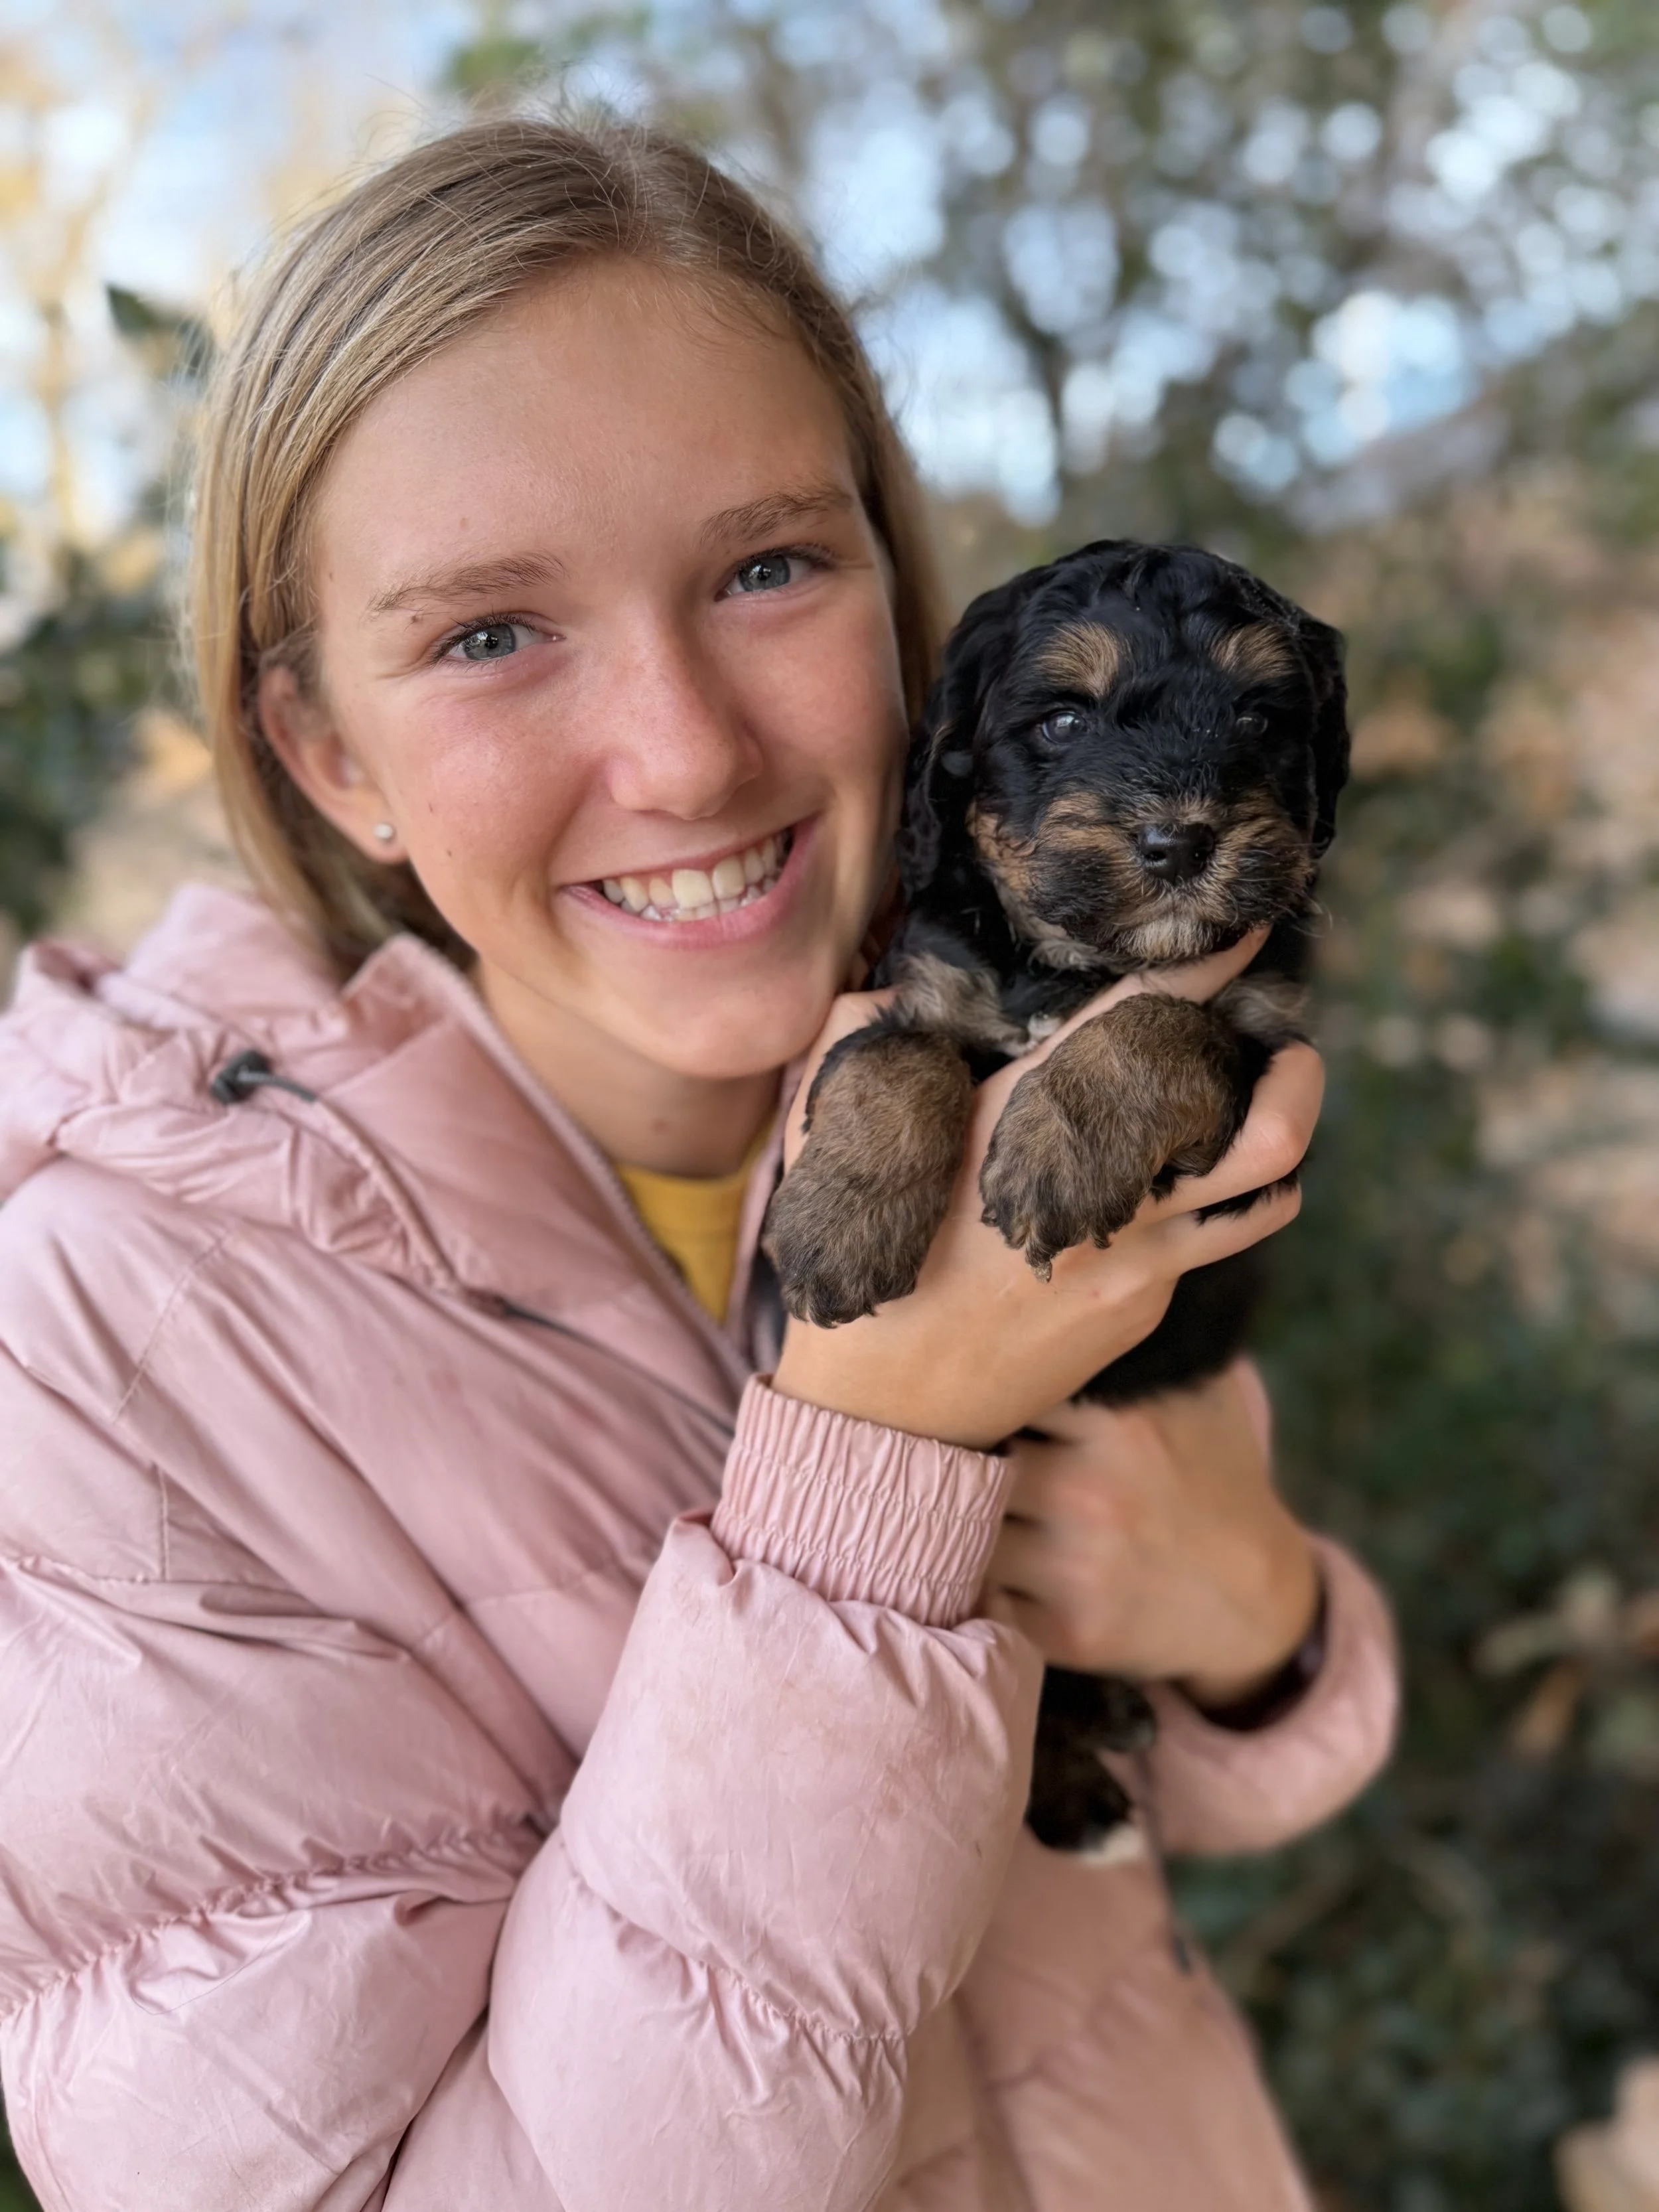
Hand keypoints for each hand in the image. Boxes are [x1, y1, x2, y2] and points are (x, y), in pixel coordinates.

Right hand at [771, 930, 1322, 1448]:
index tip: (1248, 935)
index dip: (1209, 970)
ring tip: (1268, 1119)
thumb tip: (886, 995)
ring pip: (1261, 1197)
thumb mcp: (838, 1131)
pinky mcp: (1139, 1314)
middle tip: (1295, 1050)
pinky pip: (1201, 1250)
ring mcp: (1133, 1261)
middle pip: (1263, 1132)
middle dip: (1298, 1078)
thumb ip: (863, 1042)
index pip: (1144, 1024)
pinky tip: (1170, 1195)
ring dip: (1279, 1149)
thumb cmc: (857, 1256)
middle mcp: (1101, 1188)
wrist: (882, 1409)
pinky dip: (1205, 1210)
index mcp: (1025, 1119)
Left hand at [984, 1363, 1320, 1707]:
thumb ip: (1141, 1344)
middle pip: (978, 1457)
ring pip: (970, 1527)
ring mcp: (1078, 1570)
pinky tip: (1005, 1560)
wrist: (1257, 1599)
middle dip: (972, 1453)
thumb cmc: (1216, 1478)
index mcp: (1120, 1426)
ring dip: (970, 1516)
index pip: (1011, 1387)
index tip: (978, 1386)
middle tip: (962, 1447)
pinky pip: (985, 1594)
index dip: (990, 1388)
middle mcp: (1093, 1496)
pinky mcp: (1068, 1634)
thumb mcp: (1201, 1395)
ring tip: (977, 1502)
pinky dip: (986, 1578)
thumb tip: (1079, 1284)